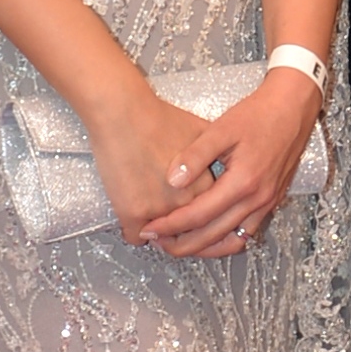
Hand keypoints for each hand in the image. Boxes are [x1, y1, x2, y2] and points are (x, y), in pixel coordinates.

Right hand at [84, 82, 209, 246]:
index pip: (208, 217)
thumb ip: (214, 156)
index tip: (189, 216)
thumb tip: (226, 162)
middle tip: (168, 224)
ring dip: (157, 234)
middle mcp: (188, 202)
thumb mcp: (201, 132)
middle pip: (188, 232)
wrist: (124, 113)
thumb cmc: (160, 117)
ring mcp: (161, 210)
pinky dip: (134, 232)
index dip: (199, 217)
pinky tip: (132, 219)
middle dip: (180, 232)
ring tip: (150, 223)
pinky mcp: (133, 213)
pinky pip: (136, 238)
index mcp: (206, 186)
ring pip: (163, 239)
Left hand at [147, 68, 324, 260]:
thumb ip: (195, 156)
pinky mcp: (271, 202)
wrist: (293, 109)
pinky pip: (246, 233)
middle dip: (182, 244)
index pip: (199, 215)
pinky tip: (208, 233)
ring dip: (204, 247)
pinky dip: (224, 240)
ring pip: (232, 241)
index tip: (149, 228)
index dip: (170, 225)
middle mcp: (257, 199)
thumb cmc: (259, 114)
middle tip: (157, 242)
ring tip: (179, 243)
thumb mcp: (221, 129)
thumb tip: (172, 181)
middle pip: (213, 236)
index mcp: (243, 182)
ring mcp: (267, 204)